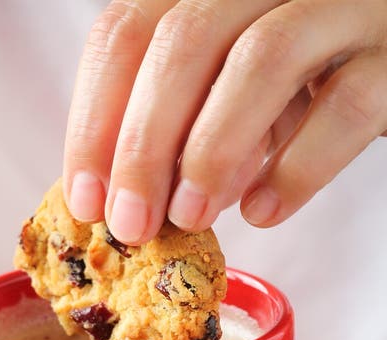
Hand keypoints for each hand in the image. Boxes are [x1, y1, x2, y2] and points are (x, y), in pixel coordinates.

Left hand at [63, 0, 386, 242]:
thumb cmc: (304, 71)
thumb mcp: (228, 83)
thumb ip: (183, 120)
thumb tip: (131, 198)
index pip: (127, 29)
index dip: (95, 119)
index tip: (87, 200)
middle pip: (184, 41)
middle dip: (143, 145)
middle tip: (132, 225)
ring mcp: (343, 5)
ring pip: (261, 60)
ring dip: (210, 153)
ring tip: (190, 218)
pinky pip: (344, 107)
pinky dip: (295, 168)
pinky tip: (264, 212)